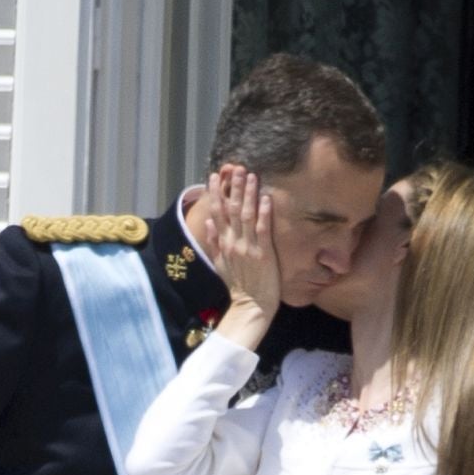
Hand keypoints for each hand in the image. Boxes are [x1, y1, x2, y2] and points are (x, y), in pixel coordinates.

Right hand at [207, 165, 279, 320]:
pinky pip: (262, 229)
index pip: (216, 213)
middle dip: (233, 187)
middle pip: (231, 209)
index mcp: (222, 244)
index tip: (216, 176)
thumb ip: (214, 242)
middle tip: (236, 167)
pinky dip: (263, 213)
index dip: (216, 193)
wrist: (250, 306)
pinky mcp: (263, 254)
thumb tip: (209, 221)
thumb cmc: (238, 287)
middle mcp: (233, 242)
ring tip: (251, 175)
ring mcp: (247, 247)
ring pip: (246, 215)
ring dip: (248, 194)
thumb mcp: (220, 265)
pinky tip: (265, 198)